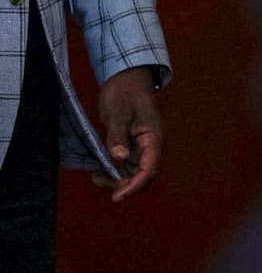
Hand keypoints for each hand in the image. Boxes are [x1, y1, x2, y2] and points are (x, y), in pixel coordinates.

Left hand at [95, 67, 161, 202]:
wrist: (125, 77)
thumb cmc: (125, 91)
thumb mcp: (118, 113)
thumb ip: (118, 137)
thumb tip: (118, 158)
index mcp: (152, 137)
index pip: (149, 168)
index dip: (135, 185)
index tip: (118, 195)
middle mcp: (149, 143)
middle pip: (141, 173)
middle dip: (123, 184)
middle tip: (100, 183)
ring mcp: (140, 143)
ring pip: (132, 170)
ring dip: (117, 178)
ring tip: (96, 177)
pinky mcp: (130, 141)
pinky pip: (124, 162)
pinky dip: (113, 169)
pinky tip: (99, 170)